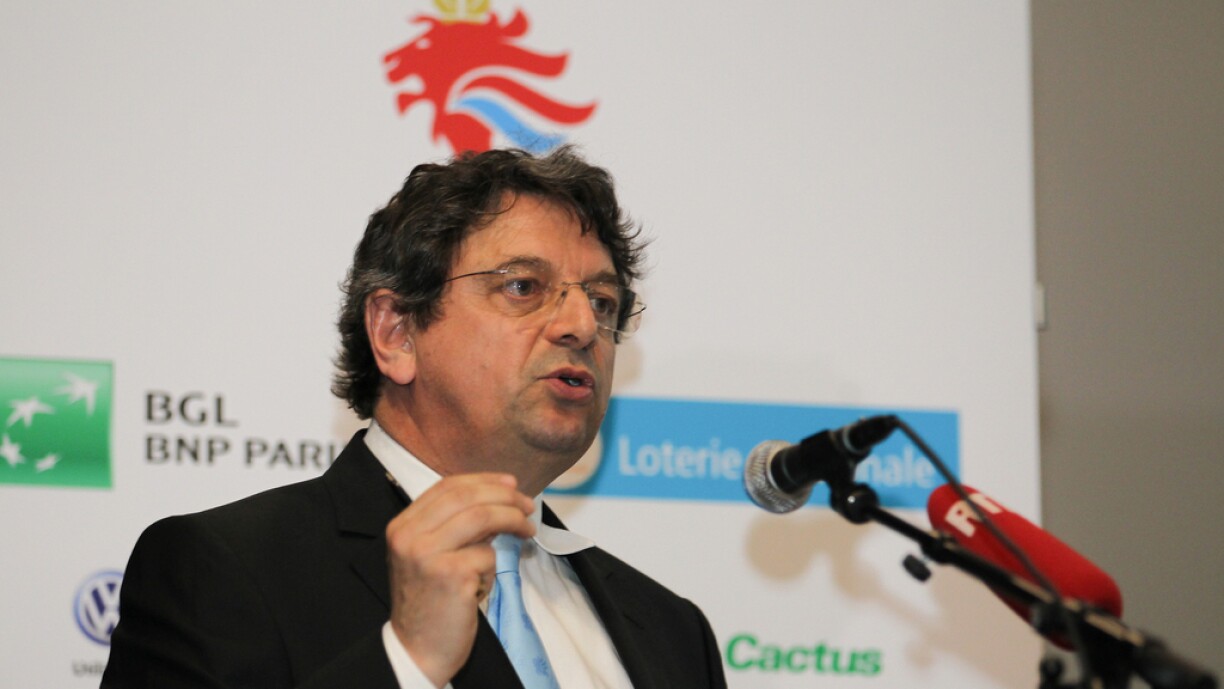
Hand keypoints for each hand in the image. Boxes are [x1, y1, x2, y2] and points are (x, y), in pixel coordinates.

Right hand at [385, 473, 535, 686]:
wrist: (418, 648)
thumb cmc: (430, 601)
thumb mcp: (430, 555)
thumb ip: (455, 526)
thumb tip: (498, 501)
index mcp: (402, 526)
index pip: (447, 487)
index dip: (484, 481)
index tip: (510, 484)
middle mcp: (409, 536)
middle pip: (466, 496)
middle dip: (504, 496)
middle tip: (527, 505)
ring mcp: (427, 554)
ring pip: (482, 517)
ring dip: (512, 520)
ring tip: (527, 529)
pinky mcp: (450, 575)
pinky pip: (488, 555)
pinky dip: (494, 566)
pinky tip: (484, 582)